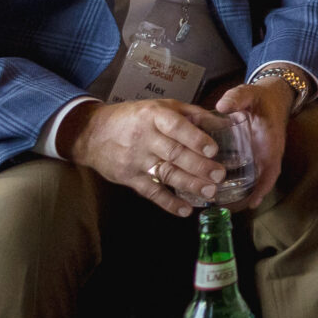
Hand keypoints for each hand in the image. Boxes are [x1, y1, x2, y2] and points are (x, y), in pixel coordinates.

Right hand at [62, 99, 224, 214]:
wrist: (92, 133)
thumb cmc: (135, 117)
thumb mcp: (161, 106)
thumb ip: (192, 114)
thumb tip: (224, 121)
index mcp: (154, 116)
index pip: (176, 127)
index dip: (195, 139)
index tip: (213, 150)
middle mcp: (145, 138)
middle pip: (174, 153)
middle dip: (199, 166)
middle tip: (220, 176)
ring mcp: (135, 159)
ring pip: (166, 173)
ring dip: (189, 185)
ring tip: (210, 193)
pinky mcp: (129, 178)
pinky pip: (150, 192)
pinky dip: (168, 203)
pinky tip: (185, 210)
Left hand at [213, 80, 295, 211]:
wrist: (270, 95)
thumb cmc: (260, 97)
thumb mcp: (249, 94)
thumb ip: (237, 98)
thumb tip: (222, 105)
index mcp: (270, 141)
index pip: (271, 168)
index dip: (263, 187)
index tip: (252, 202)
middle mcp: (267, 153)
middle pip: (261, 181)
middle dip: (247, 197)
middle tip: (226, 210)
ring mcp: (259, 156)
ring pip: (253, 180)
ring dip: (241, 194)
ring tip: (221, 207)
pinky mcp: (251, 155)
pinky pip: (246, 174)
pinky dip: (238, 186)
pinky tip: (222, 194)